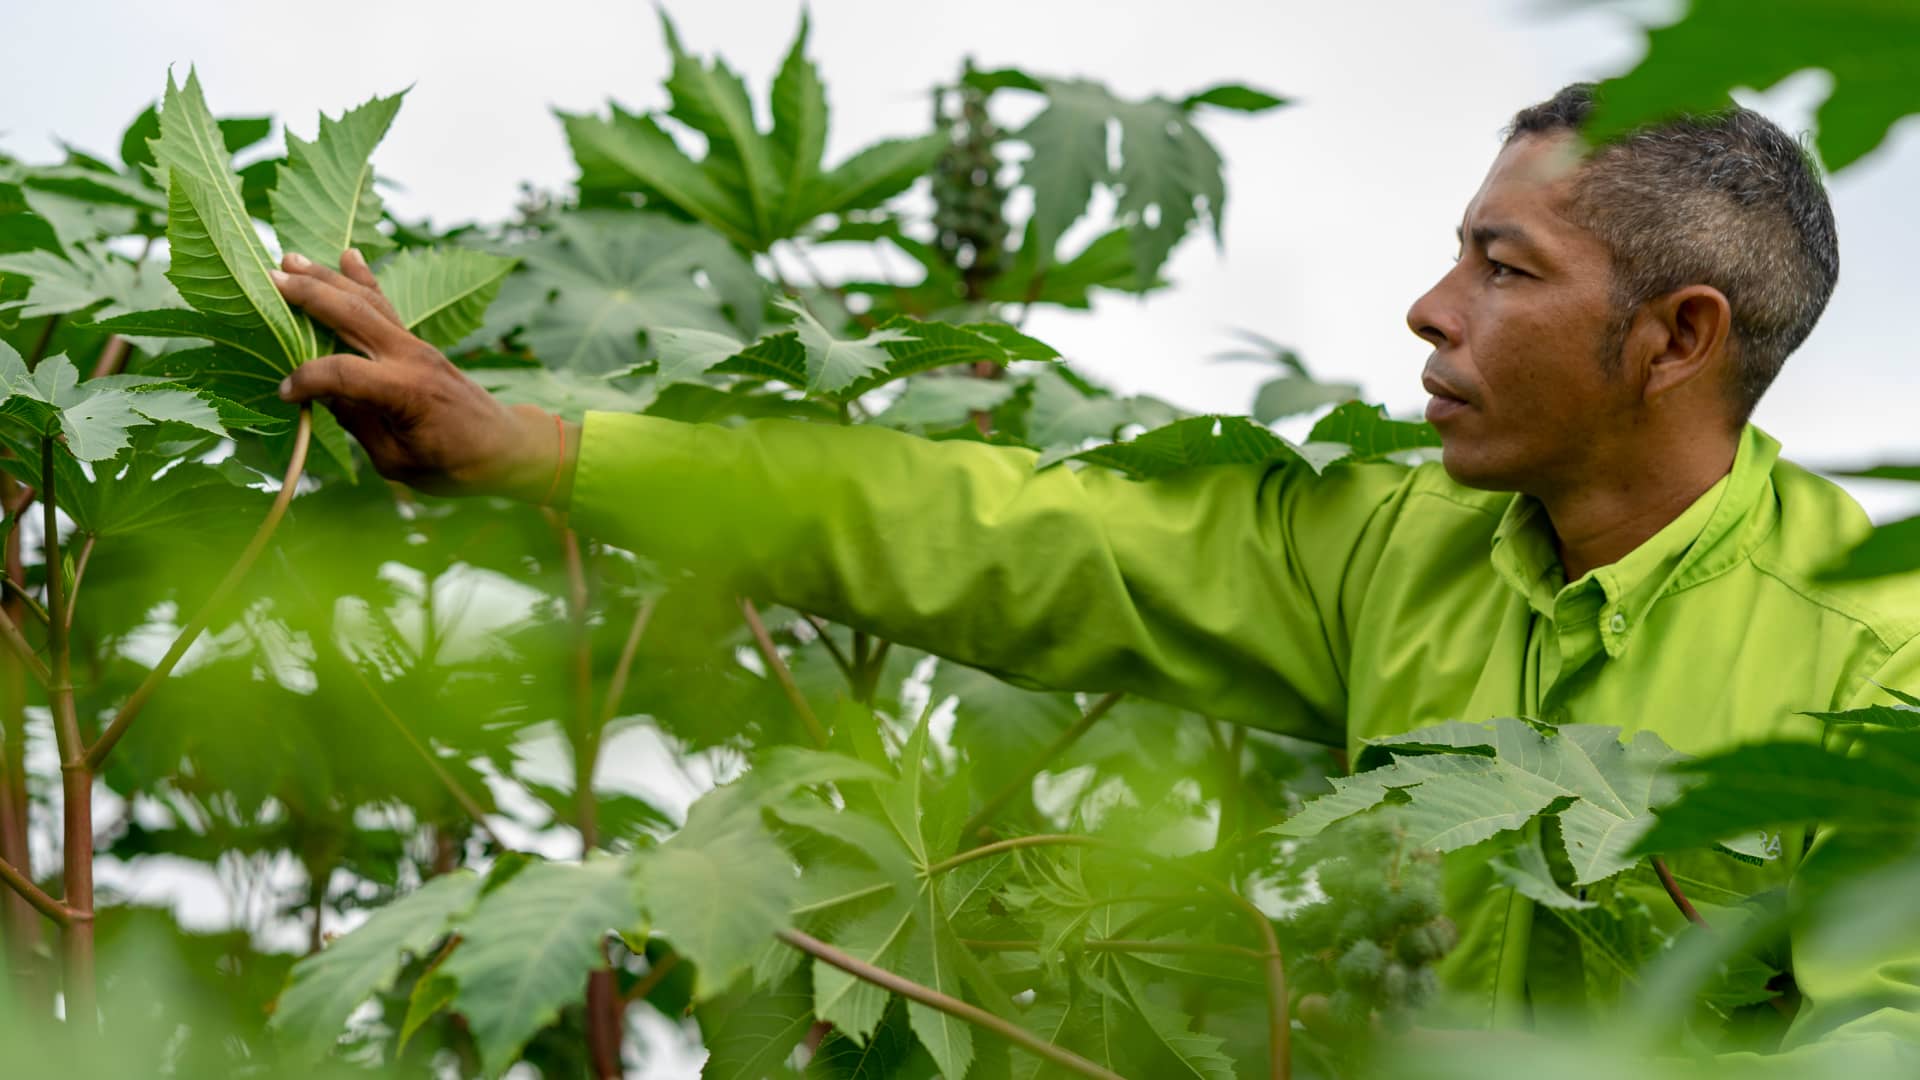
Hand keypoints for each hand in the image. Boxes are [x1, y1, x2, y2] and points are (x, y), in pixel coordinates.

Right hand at [270, 249, 575, 503]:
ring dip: (328, 278)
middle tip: (269, 277)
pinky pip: (386, 307)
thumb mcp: (399, 461)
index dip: (306, 381)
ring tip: (291, 258)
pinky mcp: (419, 345)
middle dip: (309, 295)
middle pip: (352, 316)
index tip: (284, 395)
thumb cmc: (456, 466)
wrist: (507, 449)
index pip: (341, 372)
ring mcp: (417, 346)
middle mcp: (411, 357)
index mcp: (406, 391)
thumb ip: (360, 425)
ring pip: (367, 303)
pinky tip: (348, 256)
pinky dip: (365, 282)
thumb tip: (324, 394)